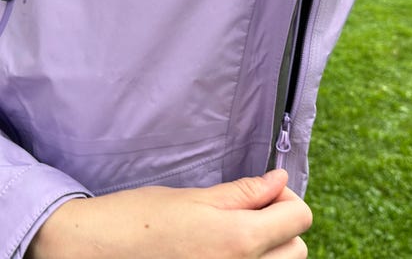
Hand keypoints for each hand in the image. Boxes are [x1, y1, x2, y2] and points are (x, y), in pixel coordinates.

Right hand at [26, 169, 312, 258]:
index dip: (287, 200)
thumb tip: (280, 180)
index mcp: (238, 240)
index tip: (265, 195)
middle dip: (281, 228)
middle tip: (250, 216)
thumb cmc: (138, 220)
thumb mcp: (195, 198)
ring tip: (233, 238)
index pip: (300, 219)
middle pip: (296, 250)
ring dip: (269, 251)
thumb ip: (245, 193)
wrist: (91, 251)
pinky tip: (221, 254)